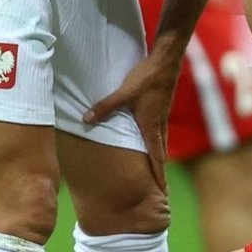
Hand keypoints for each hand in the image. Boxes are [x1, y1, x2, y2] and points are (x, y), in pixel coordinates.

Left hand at [84, 48, 181, 192]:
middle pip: (161, 153)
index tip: (163, 190)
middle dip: (160, 170)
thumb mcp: (123, 93)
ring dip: (159, 157)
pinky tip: (152, 140)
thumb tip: (85, 120)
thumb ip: (104, 108)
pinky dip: (158, 143)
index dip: (159, 174)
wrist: (166, 62)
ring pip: (161, 142)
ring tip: (157, 168)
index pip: (157, 157)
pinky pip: (160, 132)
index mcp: (150, 126)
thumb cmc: (146, 79)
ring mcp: (162, 117)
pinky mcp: (162, 109)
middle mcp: (159, 125)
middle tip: (161, 187)